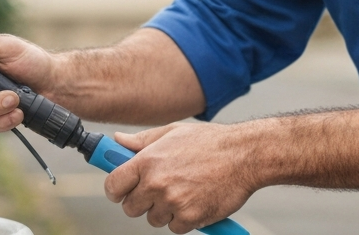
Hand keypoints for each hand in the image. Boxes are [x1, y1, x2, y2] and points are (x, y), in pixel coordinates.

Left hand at [103, 122, 257, 233]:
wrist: (245, 156)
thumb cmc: (211, 142)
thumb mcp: (173, 132)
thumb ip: (142, 140)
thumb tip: (118, 142)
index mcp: (148, 160)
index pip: (113, 185)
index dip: (116, 190)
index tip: (122, 190)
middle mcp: (156, 183)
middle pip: (130, 208)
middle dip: (141, 201)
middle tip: (158, 190)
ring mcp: (173, 202)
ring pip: (153, 219)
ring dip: (164, 210)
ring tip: (183, 191)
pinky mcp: (189, 218)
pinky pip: (174, 228)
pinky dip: (183, 219)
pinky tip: (194, 201)